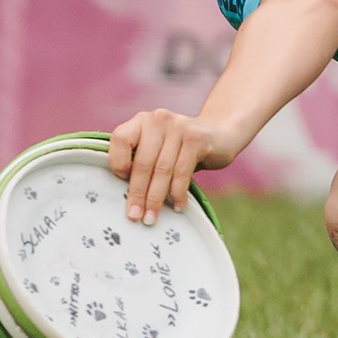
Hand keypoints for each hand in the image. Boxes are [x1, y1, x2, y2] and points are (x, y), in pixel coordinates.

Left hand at [107, 107, 240, 224]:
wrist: (219, 133)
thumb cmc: (180, 148)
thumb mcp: (157, 147)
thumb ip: (140, 160)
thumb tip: (123, 196)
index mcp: (142, 121)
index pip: (120, 139)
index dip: (117, 163)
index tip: (120, 184)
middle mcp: (158, 119)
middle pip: (143, 161)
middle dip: (138, 193)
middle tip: (135, 216)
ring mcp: (179, 126)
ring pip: (162, 169)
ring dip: (156, 198)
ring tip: (152, 217)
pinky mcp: (197, 138)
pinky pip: (182, 171)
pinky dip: (178, 193)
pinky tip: (178, 206)